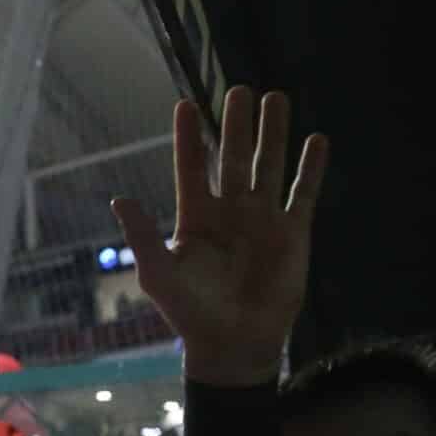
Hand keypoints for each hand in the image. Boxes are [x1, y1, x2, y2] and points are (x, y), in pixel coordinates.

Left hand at [112, 87, 327, 385]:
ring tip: (276, 98)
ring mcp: (262, 219)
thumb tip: (120, 199)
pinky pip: (302, 193)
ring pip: (268, 166)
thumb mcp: (159, 276)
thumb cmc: (190, 313)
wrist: (233, 345)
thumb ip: (142, 237)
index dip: (189, 138)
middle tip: (240, 90)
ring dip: (273, 135)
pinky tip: (316, 140)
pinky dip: (310, 168)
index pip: (191, 167)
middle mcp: (229, 211)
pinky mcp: (292, 233)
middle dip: (236, 125)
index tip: (185, 105)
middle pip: (232, 157)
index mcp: (195, 217)